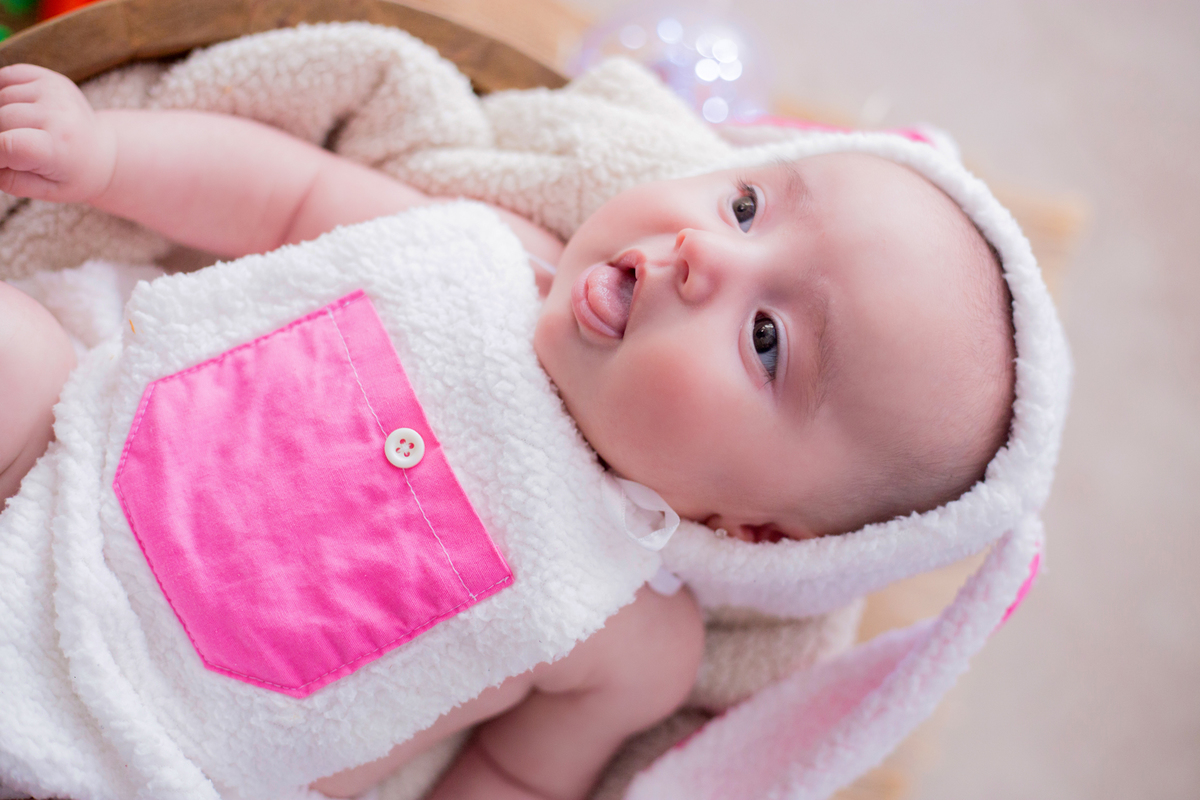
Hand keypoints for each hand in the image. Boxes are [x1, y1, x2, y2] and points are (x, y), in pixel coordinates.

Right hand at [0, 63, 115, 202]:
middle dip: (0, 137)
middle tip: (18, 152)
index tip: (2, 160)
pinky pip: (5, 78)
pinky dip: (3, 95)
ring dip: (2, 118)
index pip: (8, 145)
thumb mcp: (46, 190)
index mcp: (59, 148)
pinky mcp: (48, 78)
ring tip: (24, 132)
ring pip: (0, 99)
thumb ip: (9, 179)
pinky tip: (20, 113)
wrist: (102, 151)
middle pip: (0, 121)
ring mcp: (54, 92)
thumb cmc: (71, 175)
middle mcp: (58, 115)